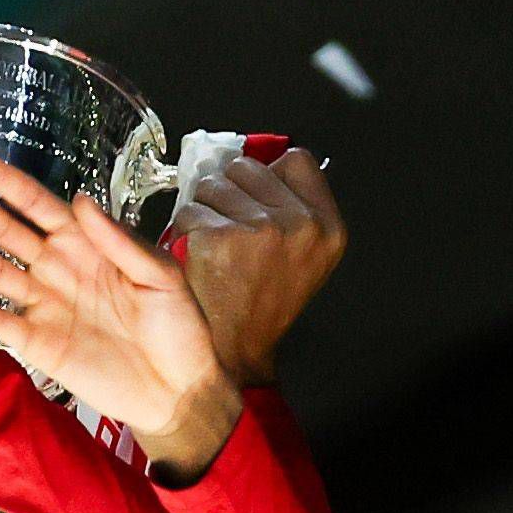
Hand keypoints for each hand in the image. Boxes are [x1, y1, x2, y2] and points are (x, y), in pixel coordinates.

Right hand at [0, 151, 243, 474]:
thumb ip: (120, 241)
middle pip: (8, 233)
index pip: (37, 205)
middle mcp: (58, 270)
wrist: (179, 391)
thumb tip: (80, 201)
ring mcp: (45, 307)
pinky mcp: (38, 345)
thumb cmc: (178, 329)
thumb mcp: (161, 276)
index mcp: (86, 245)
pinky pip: (1, 322)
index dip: (5, 183)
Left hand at [176, 149, 344, 387]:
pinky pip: (189, 209)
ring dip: (206, 208)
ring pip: (213, 183)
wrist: (236, 352)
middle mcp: (299, 225)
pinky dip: (186, 228)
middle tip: (232, 229)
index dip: (269, 175)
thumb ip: (293, 205)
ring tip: (217, 245)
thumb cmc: (262, 307)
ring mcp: (259, 230)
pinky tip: (200, 255)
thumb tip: (259, 160)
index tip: (258, 196)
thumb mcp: (302, 255)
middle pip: (248, 166)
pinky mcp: (218, 238)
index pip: (296, 160)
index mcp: (327, 227)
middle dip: (231, 190)